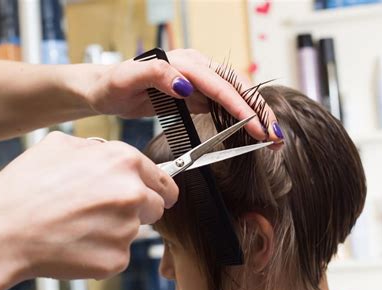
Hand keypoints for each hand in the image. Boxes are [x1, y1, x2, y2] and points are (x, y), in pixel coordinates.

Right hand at [0, 132, 177, 289]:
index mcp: (123, 161)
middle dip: (138, 209)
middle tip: (107, 211)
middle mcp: (132, 193)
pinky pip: (118, 253)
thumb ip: (96, 147)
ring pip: (133, 230)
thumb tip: (108, 153)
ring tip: (80, 224)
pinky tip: (76, 242)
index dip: (157, 189)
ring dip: (115, 229)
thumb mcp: (60, 145)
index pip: (162, 179)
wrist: (2, 231)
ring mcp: (126, 228)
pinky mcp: (116, 258)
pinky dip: (102, 251)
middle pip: (155, 207)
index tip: (157, 196)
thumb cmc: (25, 188)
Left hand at [86, 49, 281, 142]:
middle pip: (237, 88)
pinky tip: (250, 130)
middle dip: (259, 112)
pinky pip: (223, 104)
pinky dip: (239, 118)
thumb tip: (186, 85)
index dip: (241, 107)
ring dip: (255, 115)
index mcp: (185, 62)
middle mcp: (196, 68)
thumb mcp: (128, 78)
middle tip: (275, 136)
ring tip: (272, 136)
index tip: (257, 127)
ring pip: (235, 96)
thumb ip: (156, 74)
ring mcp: (198, 81)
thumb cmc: (114, 83)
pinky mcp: (195, 93)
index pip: (220, 85)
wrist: (105, 88)